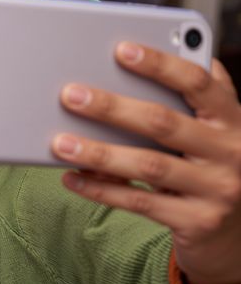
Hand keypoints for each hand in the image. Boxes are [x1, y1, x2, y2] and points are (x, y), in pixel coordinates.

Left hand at [51, 41, 240, 283]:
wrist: (240, 233)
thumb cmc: (213, 167)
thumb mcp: (213, 131)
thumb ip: (195, 99)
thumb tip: (158, 58)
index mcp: (232, 119)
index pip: (198, 82)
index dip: (160, 64)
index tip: (121, 50)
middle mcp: (231, 152)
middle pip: (163, 122)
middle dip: (112, 107)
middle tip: (70, 95)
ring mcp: (217, 189)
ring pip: (147, 165)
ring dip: (99, 152)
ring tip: (60, 143)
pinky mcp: (198, 221)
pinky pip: (139, 201)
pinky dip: (101, 189)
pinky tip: (72, 178)